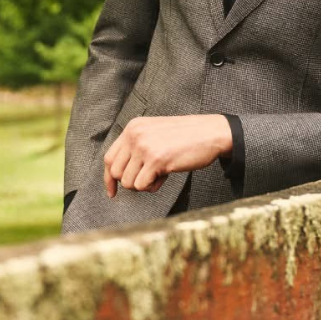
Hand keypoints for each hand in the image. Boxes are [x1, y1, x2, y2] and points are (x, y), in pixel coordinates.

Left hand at [103, 114, 232, 196]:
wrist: (211, 132)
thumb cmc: (186, 137)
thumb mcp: (155, 134)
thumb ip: (137, 147)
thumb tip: (120, 175)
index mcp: (133, 127)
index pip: (109, 158)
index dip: (109, 178)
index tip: (112, 192)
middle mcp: (135, 135)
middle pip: (116, 173)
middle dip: (130, 182)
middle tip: (148, 179)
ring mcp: (145, 146)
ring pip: (128, 182)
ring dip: (144, 185)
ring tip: (160, 174)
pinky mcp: (156, 159)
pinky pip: (142, 185)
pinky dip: (153, 186)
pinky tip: (165, 176)